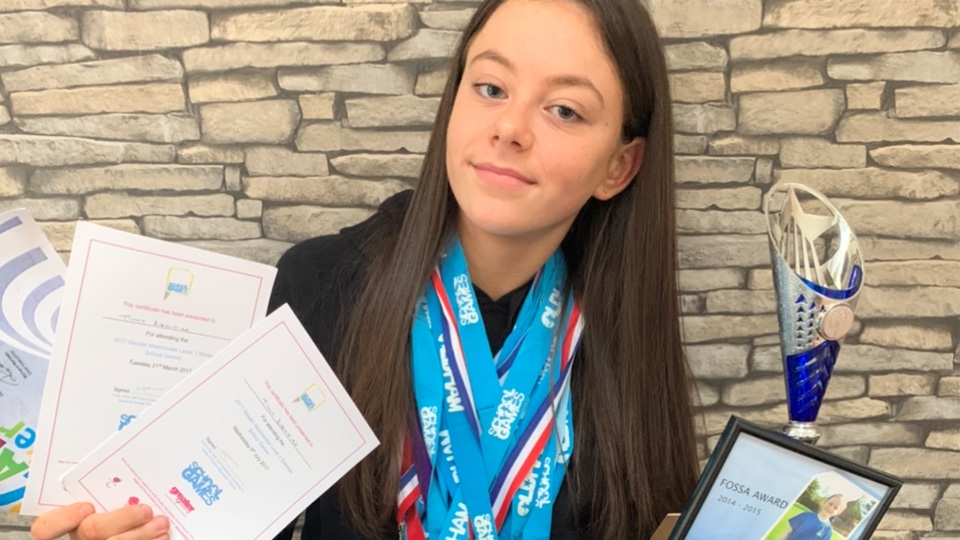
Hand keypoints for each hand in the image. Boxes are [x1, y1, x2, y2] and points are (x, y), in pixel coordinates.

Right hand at [31, 502, 169, 539]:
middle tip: (146, 510)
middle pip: (90, 532)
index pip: (45, 529)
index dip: (63, 518)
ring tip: (162, 523)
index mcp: (68, 525)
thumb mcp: (102, 500)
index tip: (87, 506)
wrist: (121, 527)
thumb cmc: (112, 511)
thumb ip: (104, 491)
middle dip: (122, 519)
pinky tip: (164, 536)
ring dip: (142, 534)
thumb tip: (124, 465)